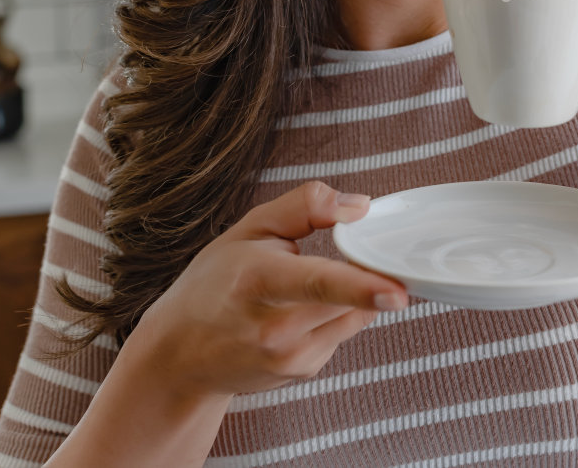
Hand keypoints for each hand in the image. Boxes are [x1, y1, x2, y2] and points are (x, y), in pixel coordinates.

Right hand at [124, 181, 409, 400]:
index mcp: (257, 281)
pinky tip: (298, 313)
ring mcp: (290, 358)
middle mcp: (275, 329)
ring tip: (302, 288)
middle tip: (347, 256)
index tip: (397, 293)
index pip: (317, 284)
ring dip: (348, 295)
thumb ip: (306, 206)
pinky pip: (343, 332)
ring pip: (355, 315)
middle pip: (349, 299)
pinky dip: (334, 316)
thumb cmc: (214, 283)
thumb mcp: (249, 229)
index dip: (361, 287)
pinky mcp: (304, 372)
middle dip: (364, 274)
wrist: (179, 356)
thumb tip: (361, 206)